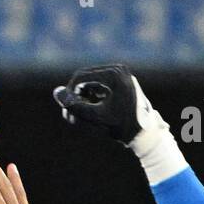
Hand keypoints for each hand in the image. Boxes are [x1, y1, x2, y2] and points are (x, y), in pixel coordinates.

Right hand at [52, 64, 169, 152]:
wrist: (146, 133)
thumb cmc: (122, 126)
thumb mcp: (95, 117)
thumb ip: (74, 106)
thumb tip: (56, 92)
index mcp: (114, 74)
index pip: (80, 77)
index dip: (69, 93)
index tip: (66, 109)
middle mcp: (118, 69)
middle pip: (84, 78)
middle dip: (76, 96)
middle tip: (72, 114)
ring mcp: (120, 74)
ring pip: (89, 83)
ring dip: (82, 98)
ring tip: (83, 115)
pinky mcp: (120, 81)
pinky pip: (97, 86)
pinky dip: (91, 98)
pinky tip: (94, 112)